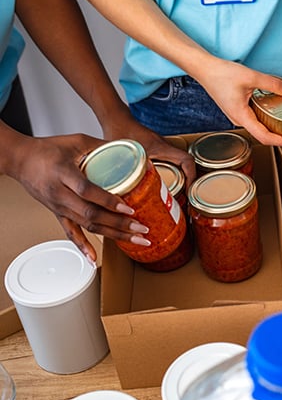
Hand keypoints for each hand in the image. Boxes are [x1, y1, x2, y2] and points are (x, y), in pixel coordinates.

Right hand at [11, 133, 153, 262]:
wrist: (21, 160)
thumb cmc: (47, 149)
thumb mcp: (77, 141)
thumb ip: (102, 146)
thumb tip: (131, 150)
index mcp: (64, 173)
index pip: (88, 191)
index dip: (108, 202)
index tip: (129, 209)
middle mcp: (60, 194)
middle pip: (91, 214)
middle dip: (119, 224)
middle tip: (141, 229)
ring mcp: (59, 207)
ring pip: (87, 226)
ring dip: (113, 235)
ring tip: (135, 240)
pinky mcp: (58, 214)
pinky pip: (71, 233)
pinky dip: (83, 247)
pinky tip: (93, 258)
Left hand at [98, 104, 195, 186]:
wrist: (115, 118)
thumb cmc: (118, 131)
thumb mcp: (122, 155)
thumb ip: (124, 173)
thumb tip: (123, 192)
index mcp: (160, 148)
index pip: (186, 160)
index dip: (192, 176)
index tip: (188, 190)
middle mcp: (164, 147)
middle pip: (186, 164)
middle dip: (189, 181)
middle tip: (185, 197)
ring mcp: (161, 148)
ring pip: (179, 164)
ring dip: (182, 178)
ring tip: (178, 195)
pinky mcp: (156, 150)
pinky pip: (171, 163)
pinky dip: (173, 174)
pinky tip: (164, 186)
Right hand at [195, 58, 281, 146]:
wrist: (205, 69)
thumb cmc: (221, 74)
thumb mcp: (251, 76)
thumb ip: (273, 84)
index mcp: (241, 117)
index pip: (265, 137)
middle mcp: (239, 120)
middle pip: (263, 136)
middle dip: (281, 137)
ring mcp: (238, 117)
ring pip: (259, 128)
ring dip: (274, 128)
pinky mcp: (238, 111)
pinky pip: (255, 119)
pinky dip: (267, 118)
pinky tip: (275, 111)